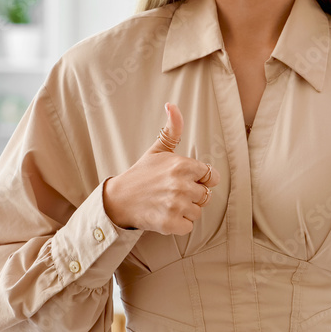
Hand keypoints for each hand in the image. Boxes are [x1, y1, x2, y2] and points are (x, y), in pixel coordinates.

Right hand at [103, 103, 220, 234]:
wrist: (119, 200)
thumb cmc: (142, 174)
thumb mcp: (158, 150)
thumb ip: (172, 129)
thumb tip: (172, 105)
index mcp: (182, 165)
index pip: (211, 176)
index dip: (201, 179)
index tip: (187, 180)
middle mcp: (181, 185)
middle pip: (205, 196)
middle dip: (192, 196)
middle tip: (172, 192)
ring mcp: (176, 205)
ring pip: (197, 212)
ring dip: (185, 210)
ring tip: (167, 203)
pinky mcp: (170, 223)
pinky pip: (188, 226)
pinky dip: (178, 224)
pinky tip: (165, 214)